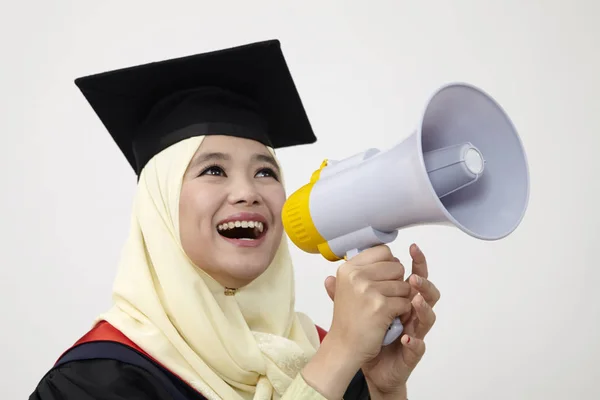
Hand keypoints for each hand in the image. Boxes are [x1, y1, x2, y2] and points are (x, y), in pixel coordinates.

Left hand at [324, 243, 440, 396]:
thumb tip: (329, 278)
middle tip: (413, 276)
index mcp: (401, 298)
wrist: (369, 363)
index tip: (413, 248)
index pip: (414, 275)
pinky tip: (407, 338)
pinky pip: (418, 346)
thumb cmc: (367, 332)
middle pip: (427, 293)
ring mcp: (414, 332)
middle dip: (423, 282)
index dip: (417, 262)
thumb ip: (348, 293)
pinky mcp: (411, 353)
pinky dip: (414, 342)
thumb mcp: (358, 309)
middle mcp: (412, 313)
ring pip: (428, 317)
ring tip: (414, 299)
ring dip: (423, 307)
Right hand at [324, 245, 413, 367]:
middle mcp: (357, 275)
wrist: (344, 347)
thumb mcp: (347, 287)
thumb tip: (388, 253)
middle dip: (397, 283)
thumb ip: (364, 268)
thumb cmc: (349, 317)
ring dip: (400, 299)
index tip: (382, 279)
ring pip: (404, 285)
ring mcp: (369, 290)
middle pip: (397, 267)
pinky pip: (406, 302)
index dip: (389, 265)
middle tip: (382, 298)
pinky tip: (389, 320)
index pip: (383, 251)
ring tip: (384, 310)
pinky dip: (402, 313)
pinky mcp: (381, 307)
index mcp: (349, 268)